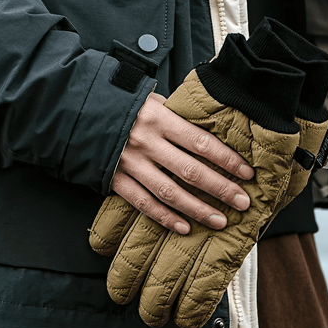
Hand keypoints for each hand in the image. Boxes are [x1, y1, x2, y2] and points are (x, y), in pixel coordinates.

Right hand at [112, 93, 253, 234]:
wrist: (80, 110)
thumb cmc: (125, 103)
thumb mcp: (153, 99)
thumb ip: (178, 116)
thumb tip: (211, 128)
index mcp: (158, 118)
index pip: (200, 142)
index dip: (226, 159)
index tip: (247, 172)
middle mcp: (146, 142)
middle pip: (190, 170)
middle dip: (220, 188)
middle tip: (243, 202)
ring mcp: (130, 163)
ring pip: (169, 192)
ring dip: (197, 209)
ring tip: (220, 220)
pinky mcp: (116, 179)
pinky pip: (143, 203)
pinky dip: (164, 217)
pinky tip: (184, 227)